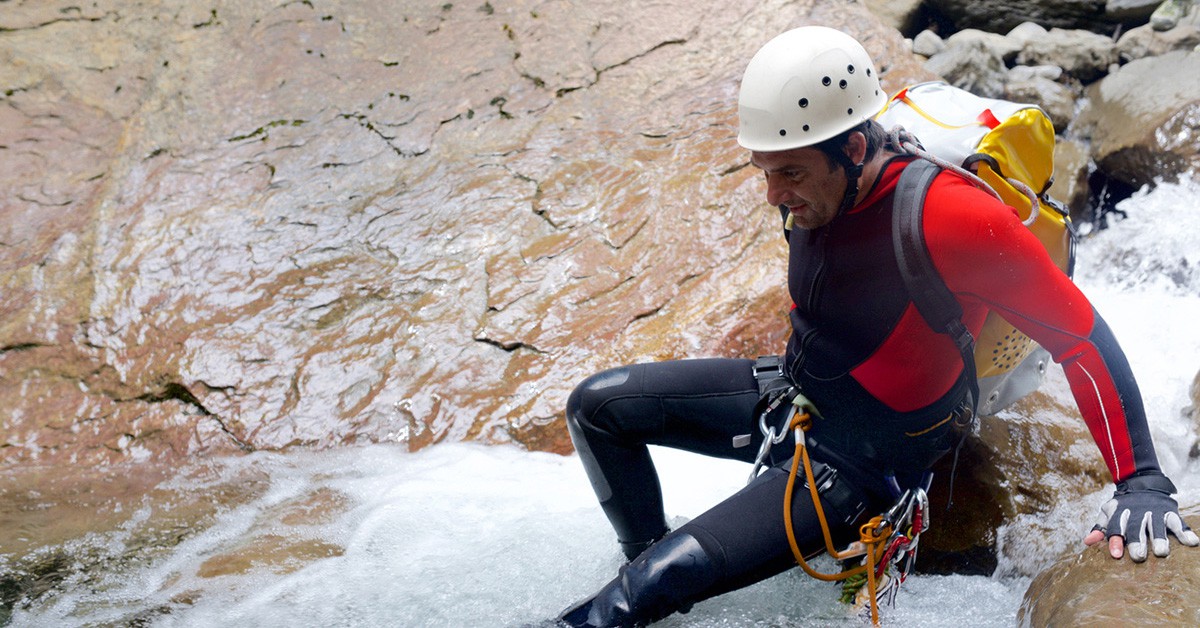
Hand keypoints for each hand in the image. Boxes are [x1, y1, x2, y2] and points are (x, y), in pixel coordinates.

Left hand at [1084, 473, 1198, 561]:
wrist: (1142, 481)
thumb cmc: (1123, 505)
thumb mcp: (1109, 512)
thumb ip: (1100, 527)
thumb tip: (1087, 542)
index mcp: (1120, 512)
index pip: (1115, 527)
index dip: (1114, 540)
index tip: (1115, 555)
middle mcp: (1137, 512)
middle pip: (1136, 527)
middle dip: (1137, 541)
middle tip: (1138, 556)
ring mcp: (1155, 511)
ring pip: (1158, 525)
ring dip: (1160, 538)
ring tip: (1161, 552)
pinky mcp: (1170, 511)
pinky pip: (1178, 522)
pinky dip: (1185, 532)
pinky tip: (1192, 542)